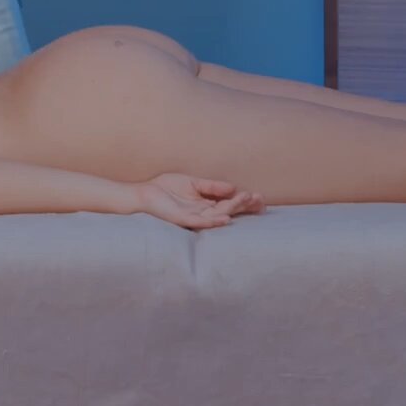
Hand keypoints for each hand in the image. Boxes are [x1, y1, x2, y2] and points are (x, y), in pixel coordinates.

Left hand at [134, 174, 264, 229]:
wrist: (144, 194)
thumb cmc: (165, 189)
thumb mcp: (193, 183)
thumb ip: (212, 186)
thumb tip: (233, 187)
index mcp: (206, 204)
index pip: (230, 203)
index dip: (245, 200)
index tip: (259, 196)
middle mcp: (203, 213)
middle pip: (229, 210)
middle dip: (245, 205)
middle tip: (261, 200)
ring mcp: (194, 217)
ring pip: (219, 215)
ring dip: (234, 209)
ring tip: (247, 200)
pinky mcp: (184, 220)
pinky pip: (202, 222)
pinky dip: (215, 221)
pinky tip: (226, 219)